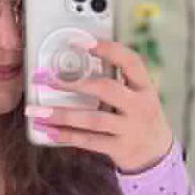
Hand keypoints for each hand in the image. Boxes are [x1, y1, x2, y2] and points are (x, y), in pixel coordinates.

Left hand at [26, 38, 174, 175]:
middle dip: (74, 84)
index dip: (107, 48)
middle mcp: (140, 106)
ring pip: (92, 120)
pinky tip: (49, 131)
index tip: (81, 41)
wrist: (157, 154)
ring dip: (62, 115)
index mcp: (144, 87)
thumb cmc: (140, 117)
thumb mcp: (138, 95)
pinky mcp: (120, 148)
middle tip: (47, 79)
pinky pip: (89, 141)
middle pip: (106, 89)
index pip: (130, 61)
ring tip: (37, 111)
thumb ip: (116, 80)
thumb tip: (77, 63)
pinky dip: (67, 136)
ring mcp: (130, 129)